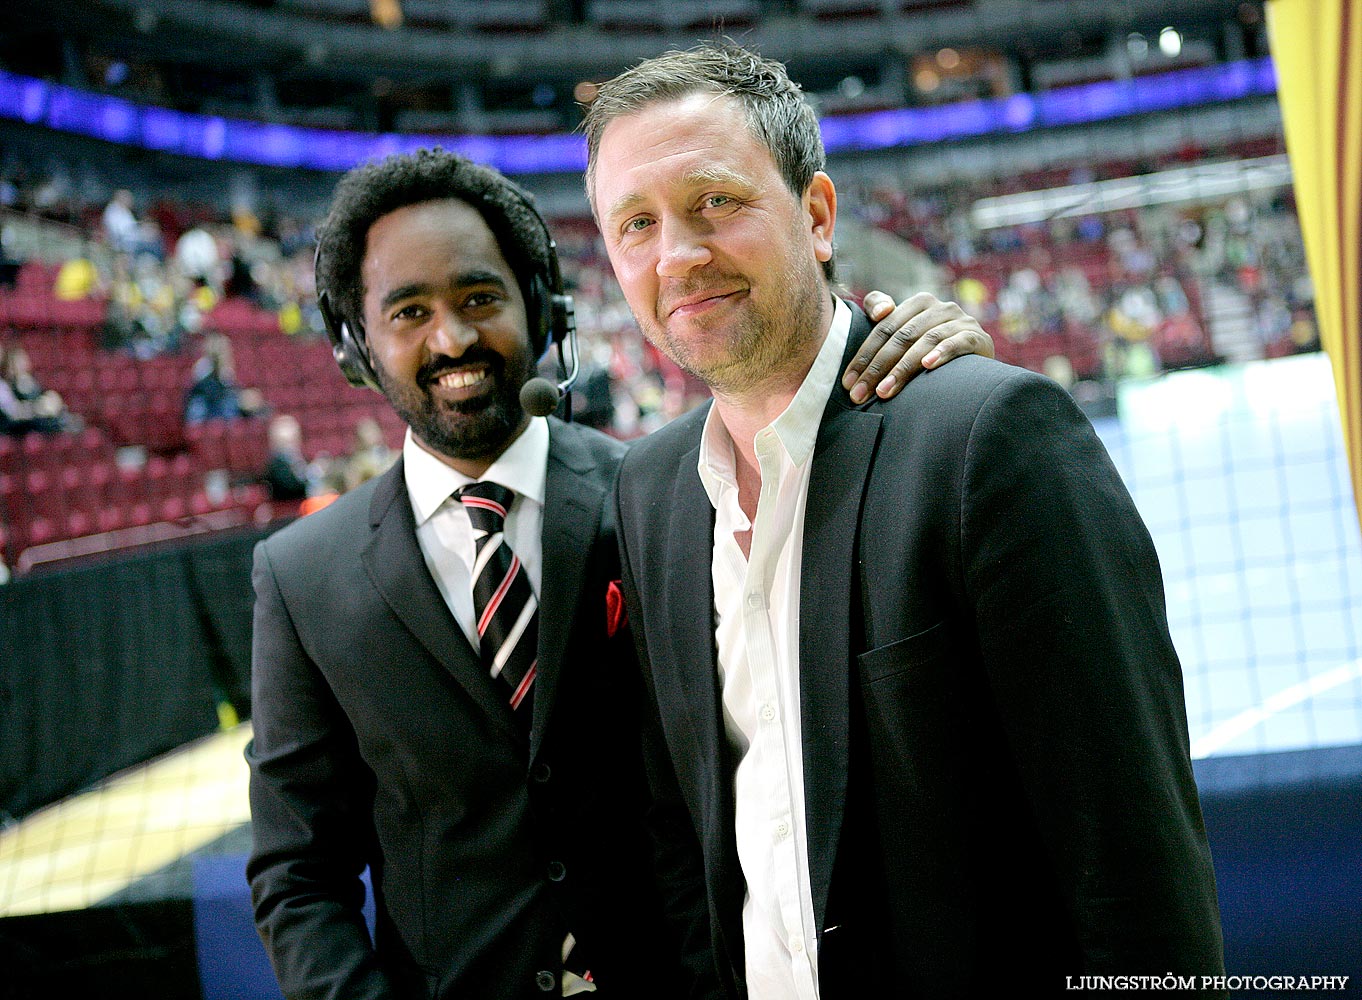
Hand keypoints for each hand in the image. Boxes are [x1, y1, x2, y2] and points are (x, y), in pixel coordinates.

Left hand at [842, 291, 994, 403]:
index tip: (848, 383)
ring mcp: (961, 321)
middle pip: (902, 336)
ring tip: (885, 391)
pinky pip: (958, 342)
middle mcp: (941, 307)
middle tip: (860, 394)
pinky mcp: (978, 337)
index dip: (864, 355)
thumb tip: (880, 311)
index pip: (884, 328)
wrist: (978, 364)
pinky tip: (928, 365)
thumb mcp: (908, 332)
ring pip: (925, 341)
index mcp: (919, 303)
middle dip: (877, 367)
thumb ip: (886, 319)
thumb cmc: (934, 349)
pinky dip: (942, 352)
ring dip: (902, 368)